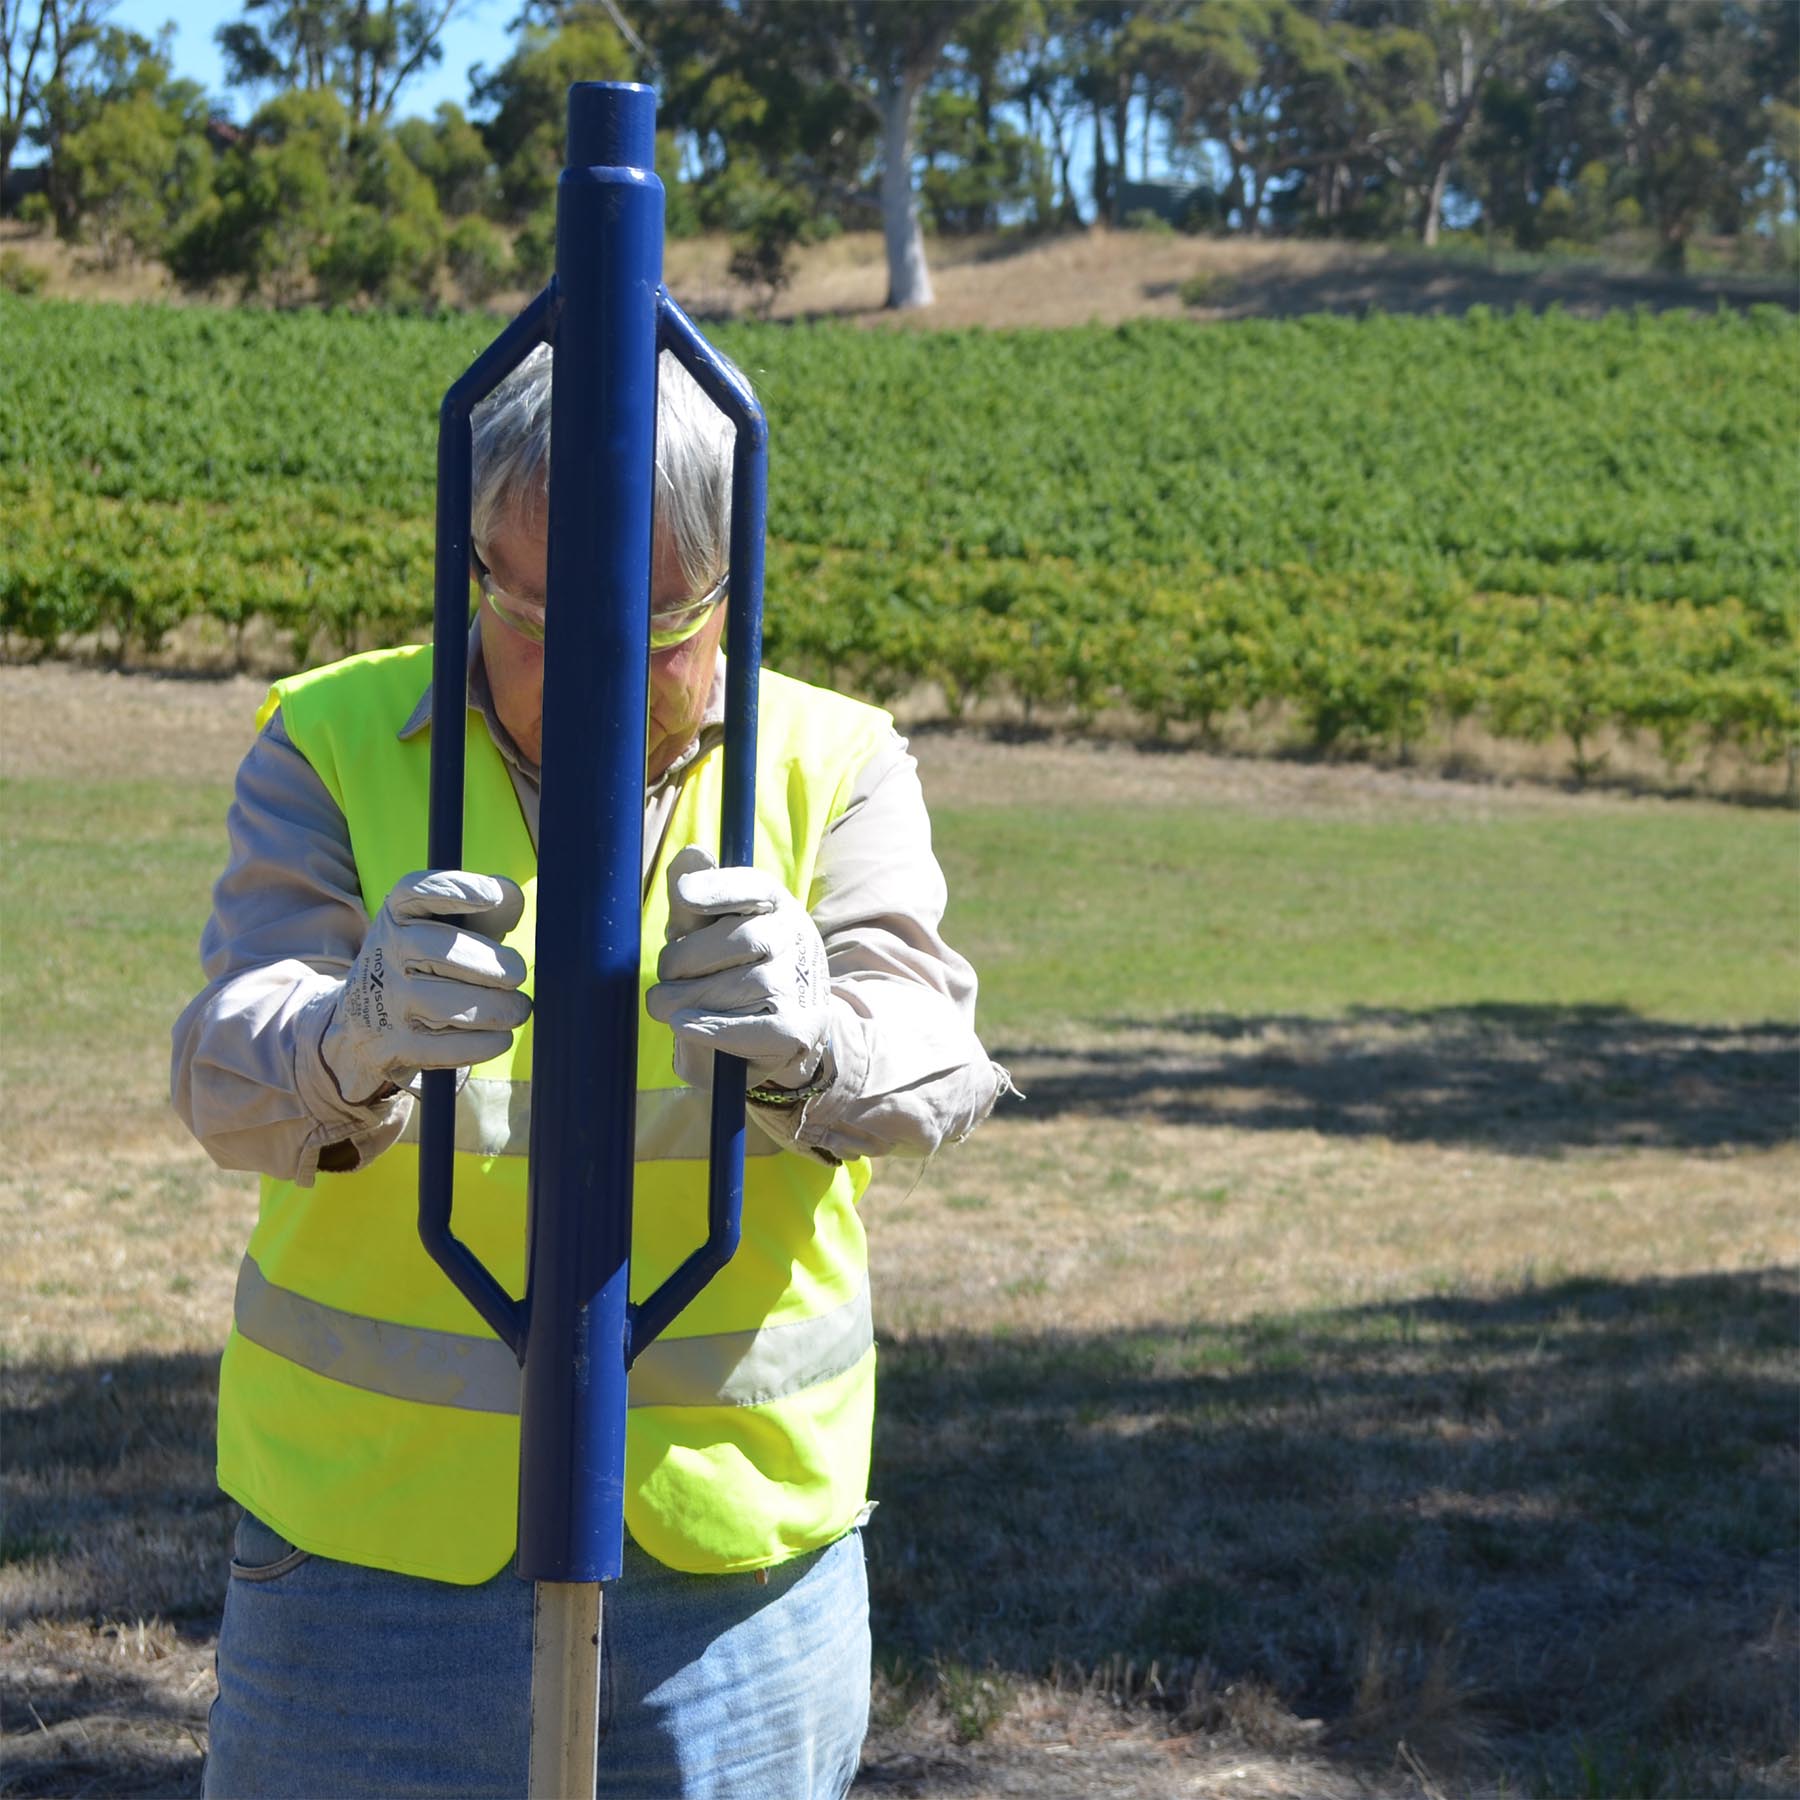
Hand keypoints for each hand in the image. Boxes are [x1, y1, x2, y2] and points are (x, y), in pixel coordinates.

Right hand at [320, 870, 530, 1104]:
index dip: (456, 889)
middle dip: (488, 964)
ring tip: (518, 1009)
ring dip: (494, 1008)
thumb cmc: (427, 963)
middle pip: (437, 951)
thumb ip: (485, 910)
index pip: (416, 891)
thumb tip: (512, 898)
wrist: (361, 1023)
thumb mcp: (447, 927)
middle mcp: (385, 951)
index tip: (493, 897)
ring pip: (445, 1004)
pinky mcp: (391, 1045)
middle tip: (517, 973)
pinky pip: (443, 1048)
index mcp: (397, 914)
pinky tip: (501, 1037)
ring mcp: (384, 1000)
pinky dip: (482, 1043)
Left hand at [647, 846, 830, 1092]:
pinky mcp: (797, 1029)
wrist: (787, 1020)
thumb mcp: (713, 926)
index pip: (753, 886)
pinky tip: (682, 1025)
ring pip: (736, 988)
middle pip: (738, 940)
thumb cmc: (734, 964)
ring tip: (671, 1006)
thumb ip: (696, 897)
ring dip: (688, 1000)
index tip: (683, 894)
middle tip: (666, 976)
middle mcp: (796, 937)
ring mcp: (801, 984)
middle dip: (684, 960)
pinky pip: (746, 1029)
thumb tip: (692, 853)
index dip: (718, 888)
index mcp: (774, 902)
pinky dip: (709, 1029)